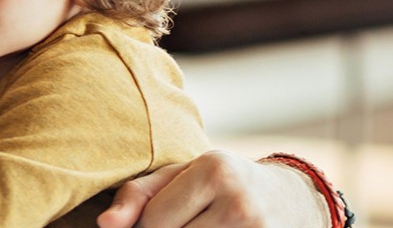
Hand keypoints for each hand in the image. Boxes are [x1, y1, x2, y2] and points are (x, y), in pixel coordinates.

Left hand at [97, 150, 327, 227]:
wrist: (287, 200)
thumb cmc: (219, 185)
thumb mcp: (180, 176)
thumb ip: (136, 195)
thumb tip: (105, 225)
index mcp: (214, 170)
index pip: (153, 222)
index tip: (158, 220)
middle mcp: (239, 201)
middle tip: (186, 222)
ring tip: (198, 226)